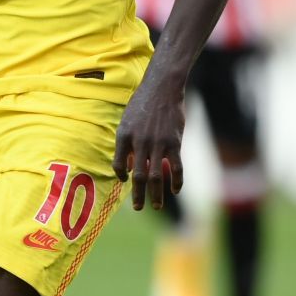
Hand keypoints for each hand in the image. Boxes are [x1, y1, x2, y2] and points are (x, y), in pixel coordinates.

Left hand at [114, 77, 185, 211]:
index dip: (121, 175)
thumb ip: (126, 144)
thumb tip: (130, 168)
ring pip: (155, 176)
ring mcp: (157, 144)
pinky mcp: (174, 142)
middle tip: (139, 208)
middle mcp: (139, 142)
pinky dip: (176, 180)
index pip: (118, 164)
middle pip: (138, 176)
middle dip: (138, 195)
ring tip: (157, 206)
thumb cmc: (143, 104)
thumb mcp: (127, 121)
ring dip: (156, 194)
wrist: (162, 88)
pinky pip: (176, 167)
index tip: (127, 181)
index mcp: (124, 137)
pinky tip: (176, 190)